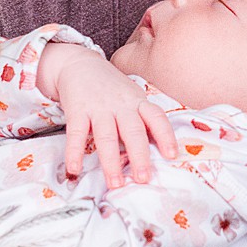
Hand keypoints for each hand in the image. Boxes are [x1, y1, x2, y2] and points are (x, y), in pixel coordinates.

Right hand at [37, 42, 177, 185]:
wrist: (79, 64)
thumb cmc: (111, 87)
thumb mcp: (132, 97)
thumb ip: (142, 119)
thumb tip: (159, 150)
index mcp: (138, 102)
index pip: (156, 118)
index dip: (166, 136)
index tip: (172, 154)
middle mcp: (121, 105)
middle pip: (133, 131)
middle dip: (139, 156)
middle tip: (142, 178)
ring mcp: (99, 107)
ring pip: (107, 136)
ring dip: (111, 161)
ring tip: (115, 183)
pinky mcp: (77, 110)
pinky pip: (76, 133)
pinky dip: (75, 152)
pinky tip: (75, 168)